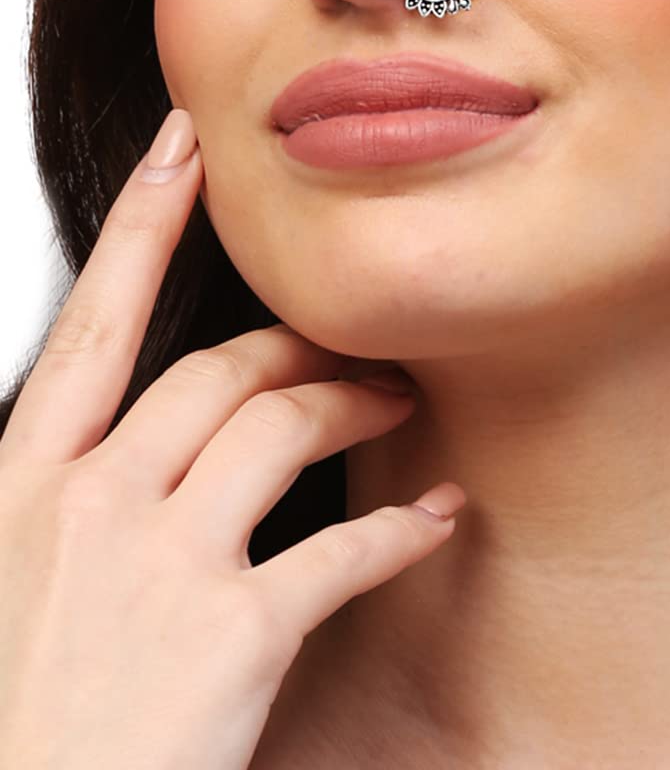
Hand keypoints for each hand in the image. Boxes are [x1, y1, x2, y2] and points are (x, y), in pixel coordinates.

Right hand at [0, 108, 464, 769]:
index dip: (144, 224)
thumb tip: (121, 455)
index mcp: (21, 488)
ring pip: (280, 425)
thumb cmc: (13, 718)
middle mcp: (91, 505)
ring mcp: (160, 565)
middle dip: (293, 343)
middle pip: (215, 369)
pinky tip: (436, 517)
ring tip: (394, 401)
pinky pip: (342, 553)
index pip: (93, 325)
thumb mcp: (9, 580)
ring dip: (350, 403)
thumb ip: (64, 504)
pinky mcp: (233, 637)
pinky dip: (402, 530)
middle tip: (343, 339)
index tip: (186, 149)